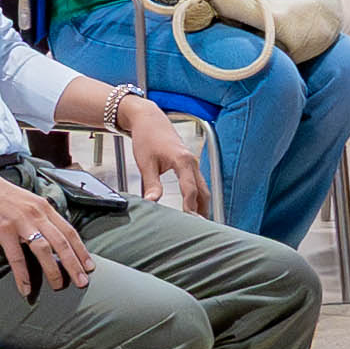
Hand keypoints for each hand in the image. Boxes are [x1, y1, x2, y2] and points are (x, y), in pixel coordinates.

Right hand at [0, 162, 93, 297]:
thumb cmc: (0, 194)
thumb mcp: (27, 201)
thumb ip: (40, 216)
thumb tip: (52, 235)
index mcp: (44, 207)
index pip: (69, 231)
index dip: (81, 250)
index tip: (89, 266)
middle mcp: (36, 214)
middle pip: (61, 242)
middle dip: (74, 264)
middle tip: (82, 282)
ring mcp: (20, 222)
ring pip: (43, 249)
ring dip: (53, 270)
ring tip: (58, 286)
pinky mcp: (3, 229)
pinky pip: (16, 256)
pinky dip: (22, 274)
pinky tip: (25, 288)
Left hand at [119, 99, 208, 214]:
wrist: (149, 120)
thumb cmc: (147, 137)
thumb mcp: (146, 163)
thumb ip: (151, 184)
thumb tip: (152, 202)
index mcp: (183, 161)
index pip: (190, 189)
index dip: (190, 207)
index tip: (188, 221)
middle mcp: (192, 162)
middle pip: (203, 191)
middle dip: (202, 210)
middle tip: (198, 229)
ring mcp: (192, 163)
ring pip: (203, 188)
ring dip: (202, 205)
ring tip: (198, 224)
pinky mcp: (189, 165)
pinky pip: (198, 184)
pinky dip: (198, 197)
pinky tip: (193, 208)